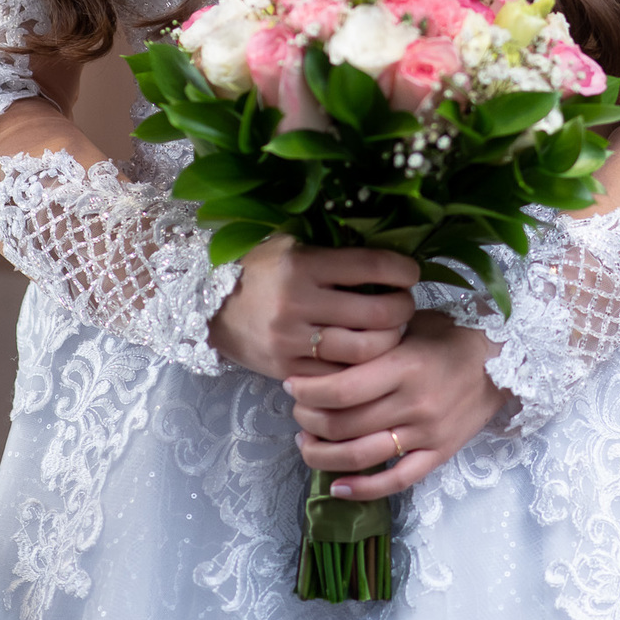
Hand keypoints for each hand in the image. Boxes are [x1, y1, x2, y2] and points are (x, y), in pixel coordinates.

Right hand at [207, 233, 417, 380]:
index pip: (371, 265)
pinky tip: (366, 356)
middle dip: (403, 309)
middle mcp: (298, 301)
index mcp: (303, 263)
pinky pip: (339, 375)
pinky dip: (360, 368)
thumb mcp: (291, 244)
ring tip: (391, 331)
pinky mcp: (288, 369)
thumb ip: (334, 249)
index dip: (403, 269)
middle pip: (376, 312)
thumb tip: (390, 252)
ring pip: (363, 349)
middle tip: (405, 305)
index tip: (412, 272)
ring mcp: (292, 340)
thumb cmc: (259, 268)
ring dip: (389, 341)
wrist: (208, 307)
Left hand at [286, 310, 507, 495]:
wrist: (503, 360)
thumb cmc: (450, 334)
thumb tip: (323, 347)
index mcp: (405, 366)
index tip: (290, 384)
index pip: (343, 389)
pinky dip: (363, 489)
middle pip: (345, 424)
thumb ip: (373, 337)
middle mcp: (414, 403)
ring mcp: (427, 433)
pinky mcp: (439, 454)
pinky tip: (337, 487)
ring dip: (324, 454)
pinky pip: (396, 481)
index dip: (308, 391)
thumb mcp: (410, 324)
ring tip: (306, 443)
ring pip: (363, 456)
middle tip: (296, 411)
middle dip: (309, 420)